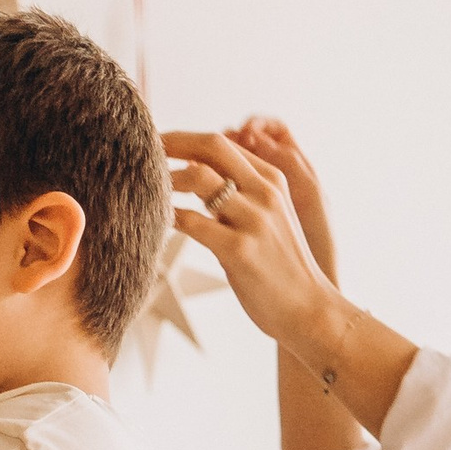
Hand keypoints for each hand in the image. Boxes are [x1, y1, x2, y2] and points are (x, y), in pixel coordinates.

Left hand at [163, 130, 341, 352]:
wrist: (308, 309)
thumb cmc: (279, 267)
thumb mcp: (267, 218)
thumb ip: (238, 195)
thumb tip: (193, 174)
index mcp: (271, 180)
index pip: (222, 143)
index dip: (183, 140)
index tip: (157, 144)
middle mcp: (265, 192)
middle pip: (212, 146)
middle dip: (172, 142)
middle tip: (142, 150)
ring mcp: (253, 220)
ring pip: (199, 177)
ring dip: (166, 178)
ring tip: (144, 187)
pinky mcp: (239, 250)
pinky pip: (192, 222)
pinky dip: (168, 215)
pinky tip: (156, 220)